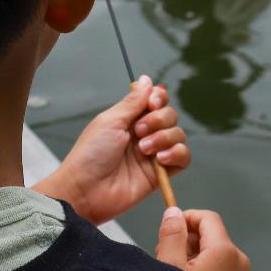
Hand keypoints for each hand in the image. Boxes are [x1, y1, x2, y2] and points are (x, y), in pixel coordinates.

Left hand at [39, 76, 190, 223]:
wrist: (86, 190)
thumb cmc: (91, 154)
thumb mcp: (110, 121)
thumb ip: (133, 102)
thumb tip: (147, 79)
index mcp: (130, 119)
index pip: (156, 100)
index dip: (158, 98)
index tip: (151, 103)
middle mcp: (144, 134)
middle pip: (170, 115)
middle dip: (159, 120)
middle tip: (139, 132)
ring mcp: (153, 153)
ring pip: (178, 135)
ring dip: (164, 138)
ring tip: (144, 150)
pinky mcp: (161, 173)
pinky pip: (183, 158)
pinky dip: (176, 154)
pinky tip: (160, 159)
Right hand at [155, 207, 249, 270]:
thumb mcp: (170, 268)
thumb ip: (172, 235)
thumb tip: (174, 212)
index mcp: (225, 251)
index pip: (208, 219)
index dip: (186, 218)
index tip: (165, 231)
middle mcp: (238, 261)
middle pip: (211, 236)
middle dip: (186, 241)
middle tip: (162, 257)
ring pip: (213, 255)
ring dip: (192, 258)